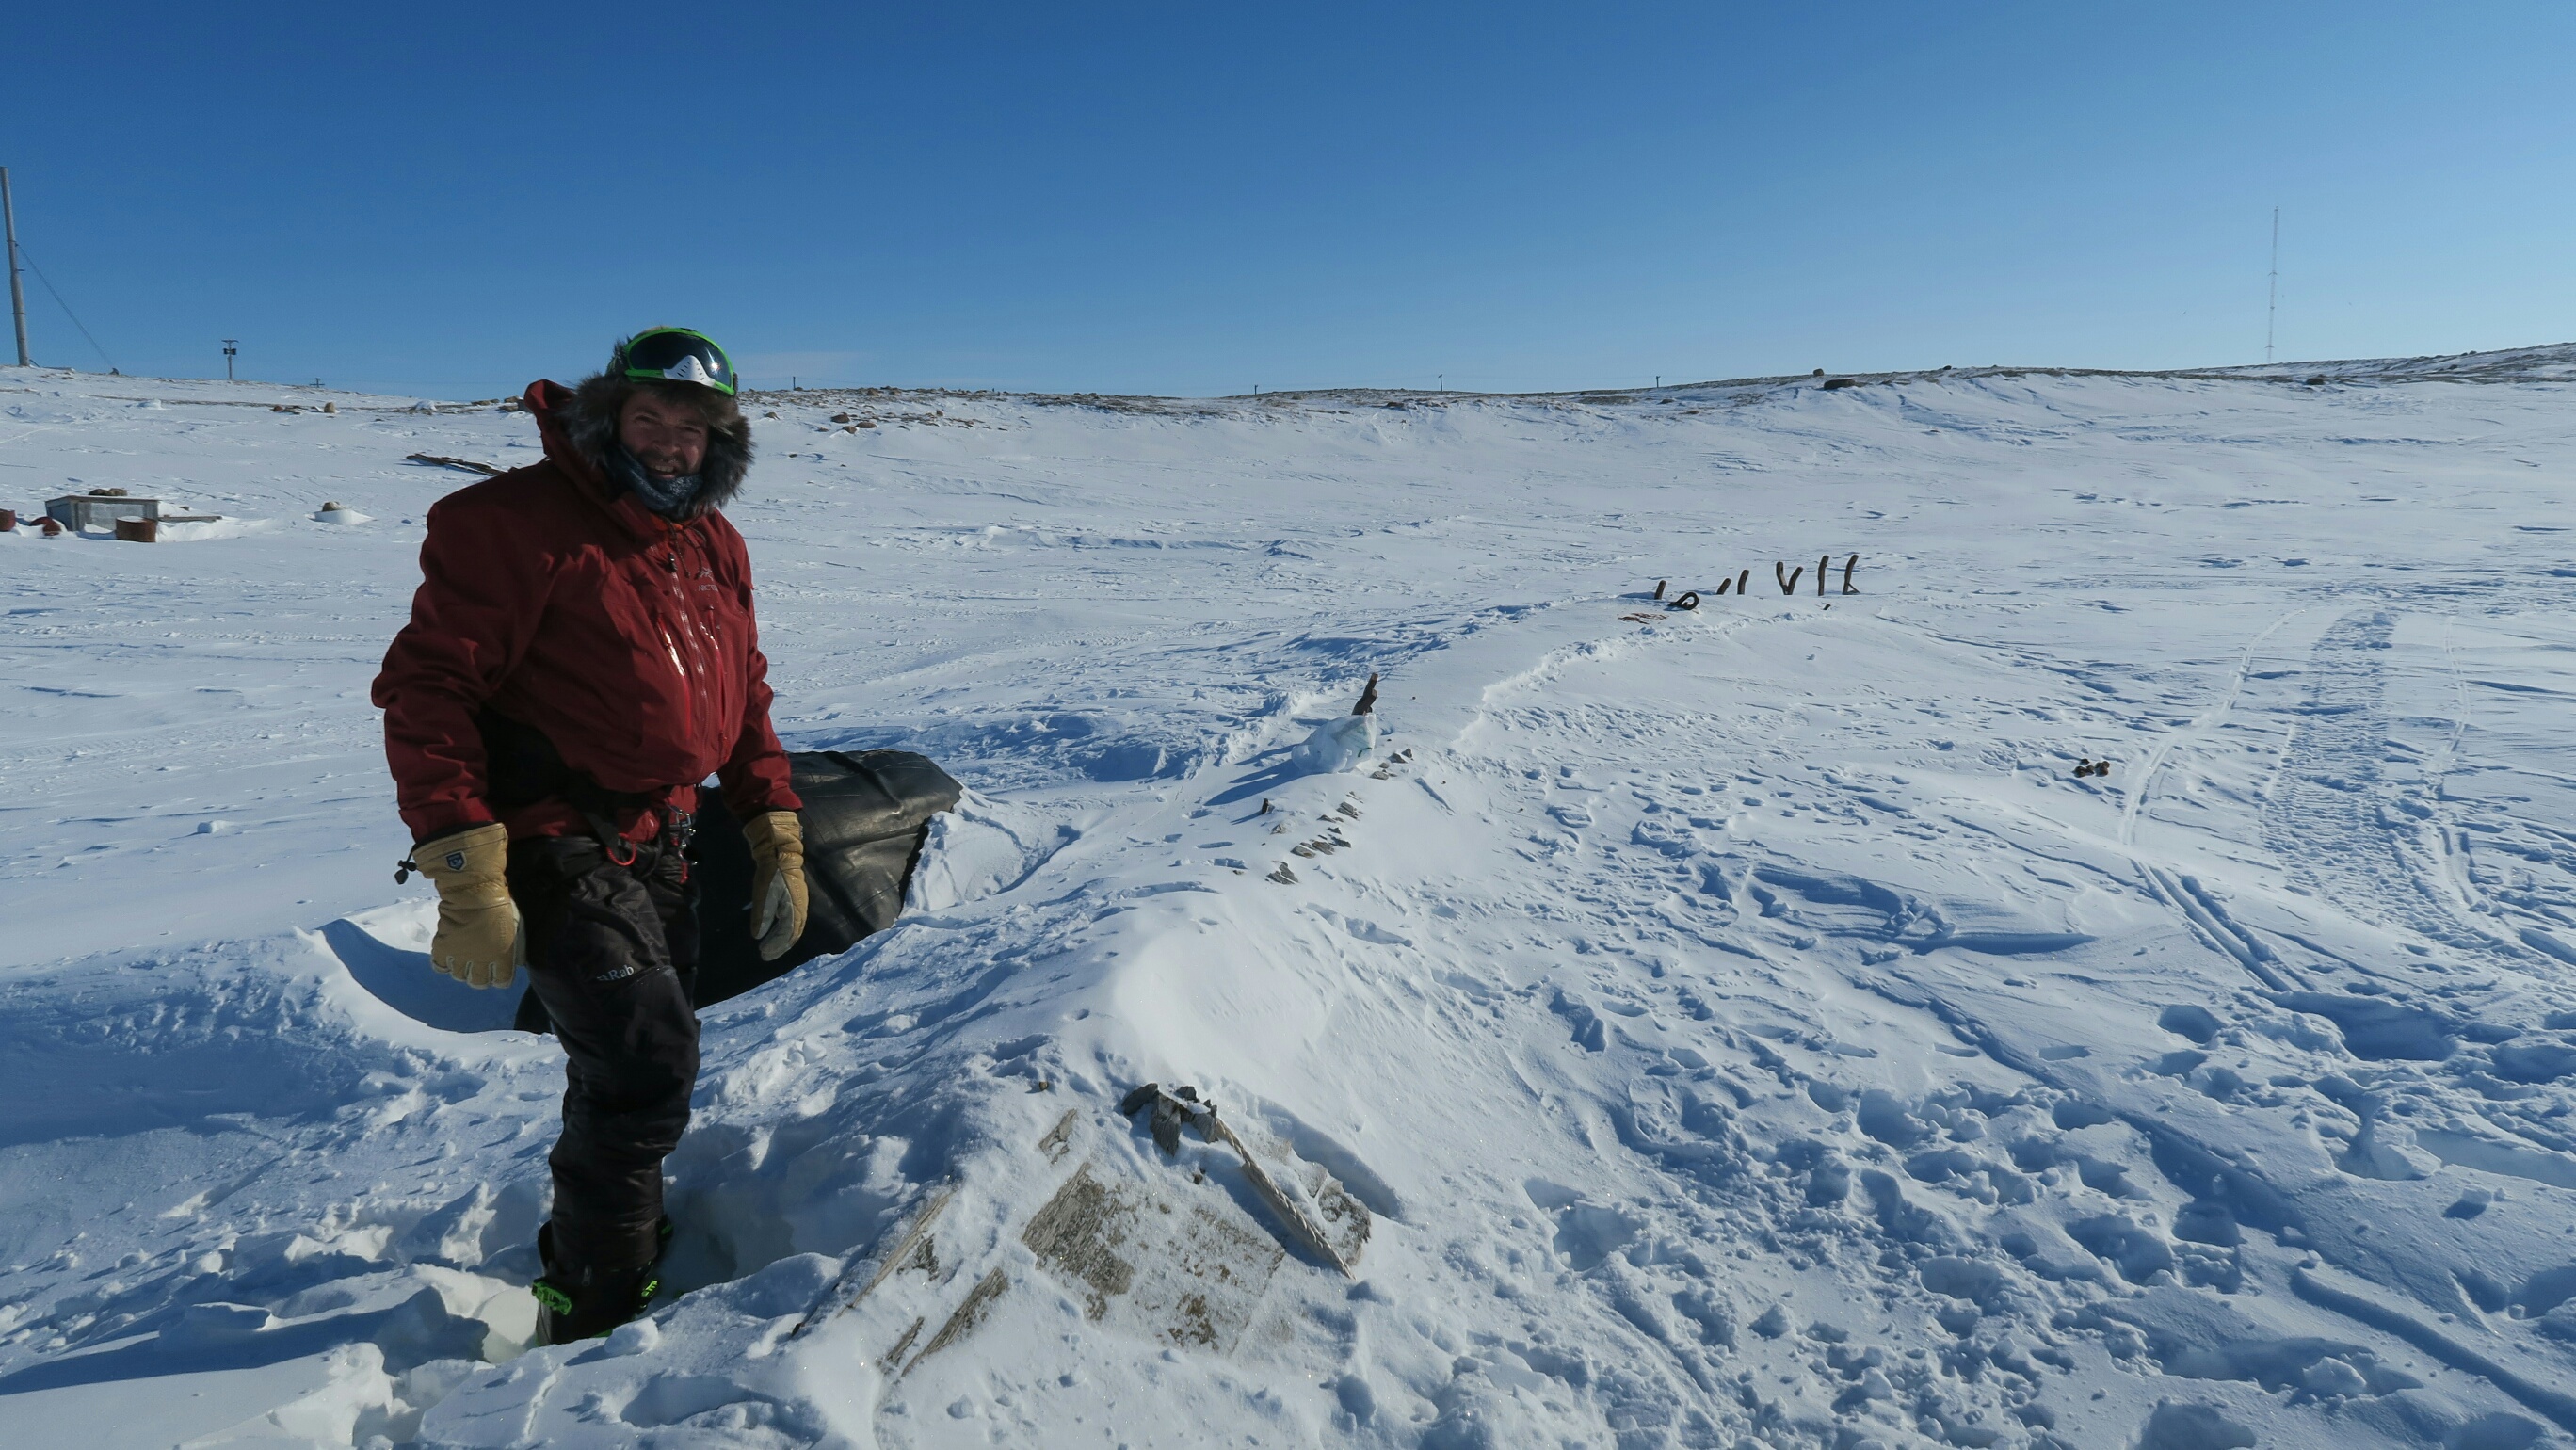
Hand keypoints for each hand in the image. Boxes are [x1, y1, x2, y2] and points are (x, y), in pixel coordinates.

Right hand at [412, 823, 523, 987]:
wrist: (474, 893)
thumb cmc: (501, 907)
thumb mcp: (516, 929)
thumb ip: (515, 948)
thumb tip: (516, 961)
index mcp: (502, 957)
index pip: (502, 982)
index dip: (500, 978)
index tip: (498, 973)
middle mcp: (481, 961)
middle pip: (478, 982)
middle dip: (480, 977)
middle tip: (479, 967)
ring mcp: (460, 956)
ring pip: (459, 976)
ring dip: (462, 969)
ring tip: (464, 959)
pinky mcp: (443, 947)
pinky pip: (440, 965)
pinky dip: (443, 963)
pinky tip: (449, 955)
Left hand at [741, 810, 808, 960]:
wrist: (780, 850)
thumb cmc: (770, 872)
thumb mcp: (762, 894)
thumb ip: (761, 915)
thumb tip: (758, 936)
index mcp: (793, 908)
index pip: (788, 934)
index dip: (777, 946)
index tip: (763, 953)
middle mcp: (800, 907)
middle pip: (793, 933)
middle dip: (780, 946)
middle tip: (766, 955)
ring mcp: (800, 902)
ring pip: (794, 927)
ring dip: (782, 939)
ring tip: (770, 946)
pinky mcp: (796, 897)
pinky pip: (793, 919)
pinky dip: (785, 929)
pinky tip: (776, 929)